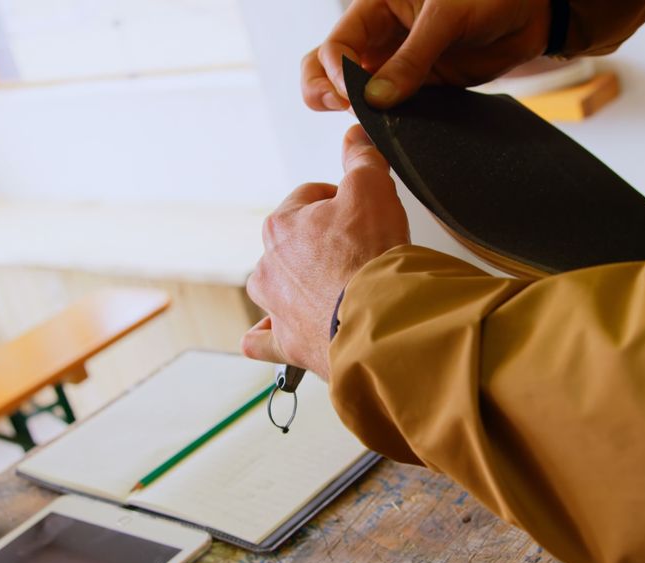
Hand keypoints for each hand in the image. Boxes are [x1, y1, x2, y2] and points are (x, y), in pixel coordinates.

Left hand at [242, 126, 410, 378]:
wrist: (380, 321)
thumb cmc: (371, 258)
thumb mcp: (373, 189)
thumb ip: (362, 159)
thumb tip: (355, 136)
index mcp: (281, 226)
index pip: (309, 198)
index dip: (340, 200)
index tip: (362, 212)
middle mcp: (269, 268)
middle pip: (294, 244)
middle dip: (322, 243)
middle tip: (359, 250)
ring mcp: (275, 308)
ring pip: (274, 288)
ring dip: (295, 285)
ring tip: (331, 288)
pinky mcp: (286, 344)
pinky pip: (263, 339)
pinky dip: (269, 334)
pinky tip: (281, 331)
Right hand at [302, 0, 551, 110]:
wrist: (531, 15)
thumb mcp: (447, 17)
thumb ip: (412, 58)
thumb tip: (375, 98)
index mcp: (376, 8)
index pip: (336, 44)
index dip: (336, 70)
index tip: (351, 93)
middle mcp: (380, 37)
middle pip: (327, 67)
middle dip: (322, 89)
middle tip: (338, 107)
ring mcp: (397, 65)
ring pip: (356, 92)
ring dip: (354, 110)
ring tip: (368, 124)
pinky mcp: (420, 87)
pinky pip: (391, 108)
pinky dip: (384, 122)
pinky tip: (388, 133)